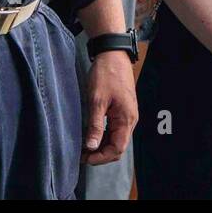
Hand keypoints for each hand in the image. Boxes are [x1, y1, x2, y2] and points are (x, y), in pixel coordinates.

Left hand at [81, 50, 137, 165]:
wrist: (113, 54)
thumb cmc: (106, 74)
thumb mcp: (97, 100)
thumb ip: (95, 125)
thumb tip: (91, 147)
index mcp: (126, 119)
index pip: (117, 149)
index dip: (101, 157)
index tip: (84, 158)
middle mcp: (130, 119)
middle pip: (118, 147)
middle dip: (100, 154)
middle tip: (82, 154)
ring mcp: (128, 115)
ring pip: (116, 139)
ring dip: (102, 145)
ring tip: (84, 146)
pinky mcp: (123, 110)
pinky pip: (115, 129)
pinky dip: (104, 136)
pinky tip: (92, 134)